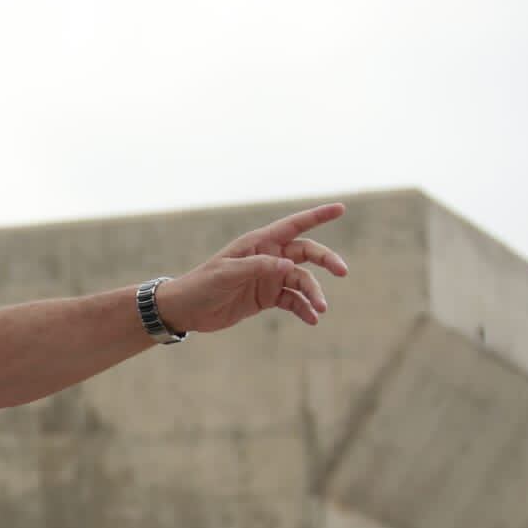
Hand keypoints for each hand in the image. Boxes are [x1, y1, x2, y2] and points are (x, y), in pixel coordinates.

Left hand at [153, 203, 348, 332]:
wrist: (185, 310)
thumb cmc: (201, 284)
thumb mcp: (226, 274)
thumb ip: (257, 267)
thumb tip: (289, 265)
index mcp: (258, 243)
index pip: (293, 226)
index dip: (317, 216)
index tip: (341, 208)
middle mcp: (268, 257)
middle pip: (306, 253)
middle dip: (326, 260)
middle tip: (342, 271)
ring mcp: (269, 278)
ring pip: (302, 281)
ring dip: (314, 294)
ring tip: (321, 309)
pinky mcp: (267, 297)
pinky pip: (293, 301)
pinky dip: (304, 309)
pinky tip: (312, 319)